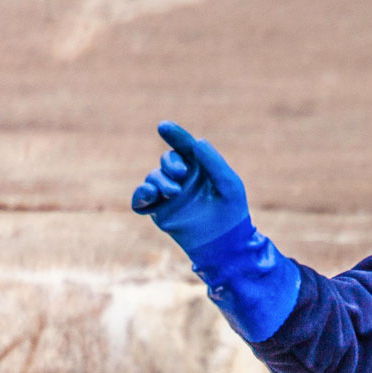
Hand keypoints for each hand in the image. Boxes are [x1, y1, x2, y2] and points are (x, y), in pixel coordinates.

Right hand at [132, 121, 252, 252]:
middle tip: (180, 174)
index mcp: (199, 167)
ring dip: (159, 181)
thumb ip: (214, 163)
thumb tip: (197, 142)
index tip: (164, 127)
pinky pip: (140, 200)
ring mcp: (168, 194)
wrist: (226, 245)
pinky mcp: (158, 211)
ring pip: (153, 178)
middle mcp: (181, 178)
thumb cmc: (231, 213)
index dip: (174, 135)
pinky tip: (149, 195)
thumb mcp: (229, 186)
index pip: (184, 146)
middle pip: (167, 160)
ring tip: (173, 192)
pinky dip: (140, 196)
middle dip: (170, 164)